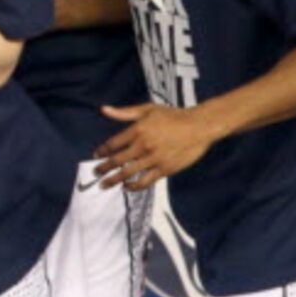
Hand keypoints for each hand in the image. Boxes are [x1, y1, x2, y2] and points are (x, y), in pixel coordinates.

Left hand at [95, 100, 222, 189]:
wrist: (200, 126)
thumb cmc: (174, 116)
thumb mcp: (148, 109)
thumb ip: (125, 112)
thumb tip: (103, 109)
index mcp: (137, 130)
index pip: (112, 144)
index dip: (102, 151)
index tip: (96, 155)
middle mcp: (143, 146)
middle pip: (116, 161)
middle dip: (102, 168)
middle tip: (95, 173)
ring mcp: (154, 159)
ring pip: (128, 173)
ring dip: (113, 180)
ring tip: (104, 185)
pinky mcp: (165, 169)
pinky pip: (145, 181)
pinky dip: (134, 186)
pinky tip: (127, 187)